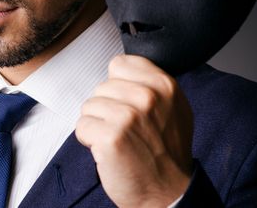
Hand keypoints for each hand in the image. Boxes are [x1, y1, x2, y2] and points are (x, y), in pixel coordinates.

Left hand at [75, 55, 193, 207]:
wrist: (166, 193)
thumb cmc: (165, 152)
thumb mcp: (174, 108)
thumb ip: (151, 84)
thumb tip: (121, 67)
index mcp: (164, 85)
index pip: (119, 64)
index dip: (117, 85)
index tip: (127, 104)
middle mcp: (148, 97)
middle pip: (102, 86)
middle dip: (106, 108)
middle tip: (125, 129)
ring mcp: (129, 116)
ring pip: (89, 105)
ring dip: (97, 124)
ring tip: (117, 140)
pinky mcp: (111, 136)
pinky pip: (82, 126)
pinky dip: (89, 140)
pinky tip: (108, 150)